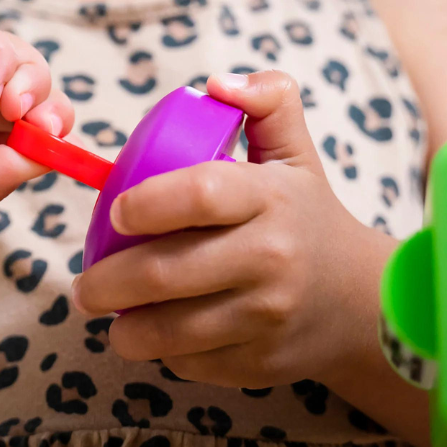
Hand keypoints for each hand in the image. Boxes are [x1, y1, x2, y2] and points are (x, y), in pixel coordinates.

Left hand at [71, 70, 390, 388]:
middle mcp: (271, 258)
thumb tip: (215, 83)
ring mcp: (266, 317)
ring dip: (124, 326)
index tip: (117, 212)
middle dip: (107, 281)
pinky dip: (161, 350)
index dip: (146, 203)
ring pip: (170, 330)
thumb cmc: (308, 215)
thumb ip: (266, 100)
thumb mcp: (296, 151)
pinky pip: (189, 362)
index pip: (199, 194)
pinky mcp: (260, 363)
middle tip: (84, 282)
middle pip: (166, 272)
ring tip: (106, 311)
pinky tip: (155, 331)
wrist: (362, 301)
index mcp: (271, 197)